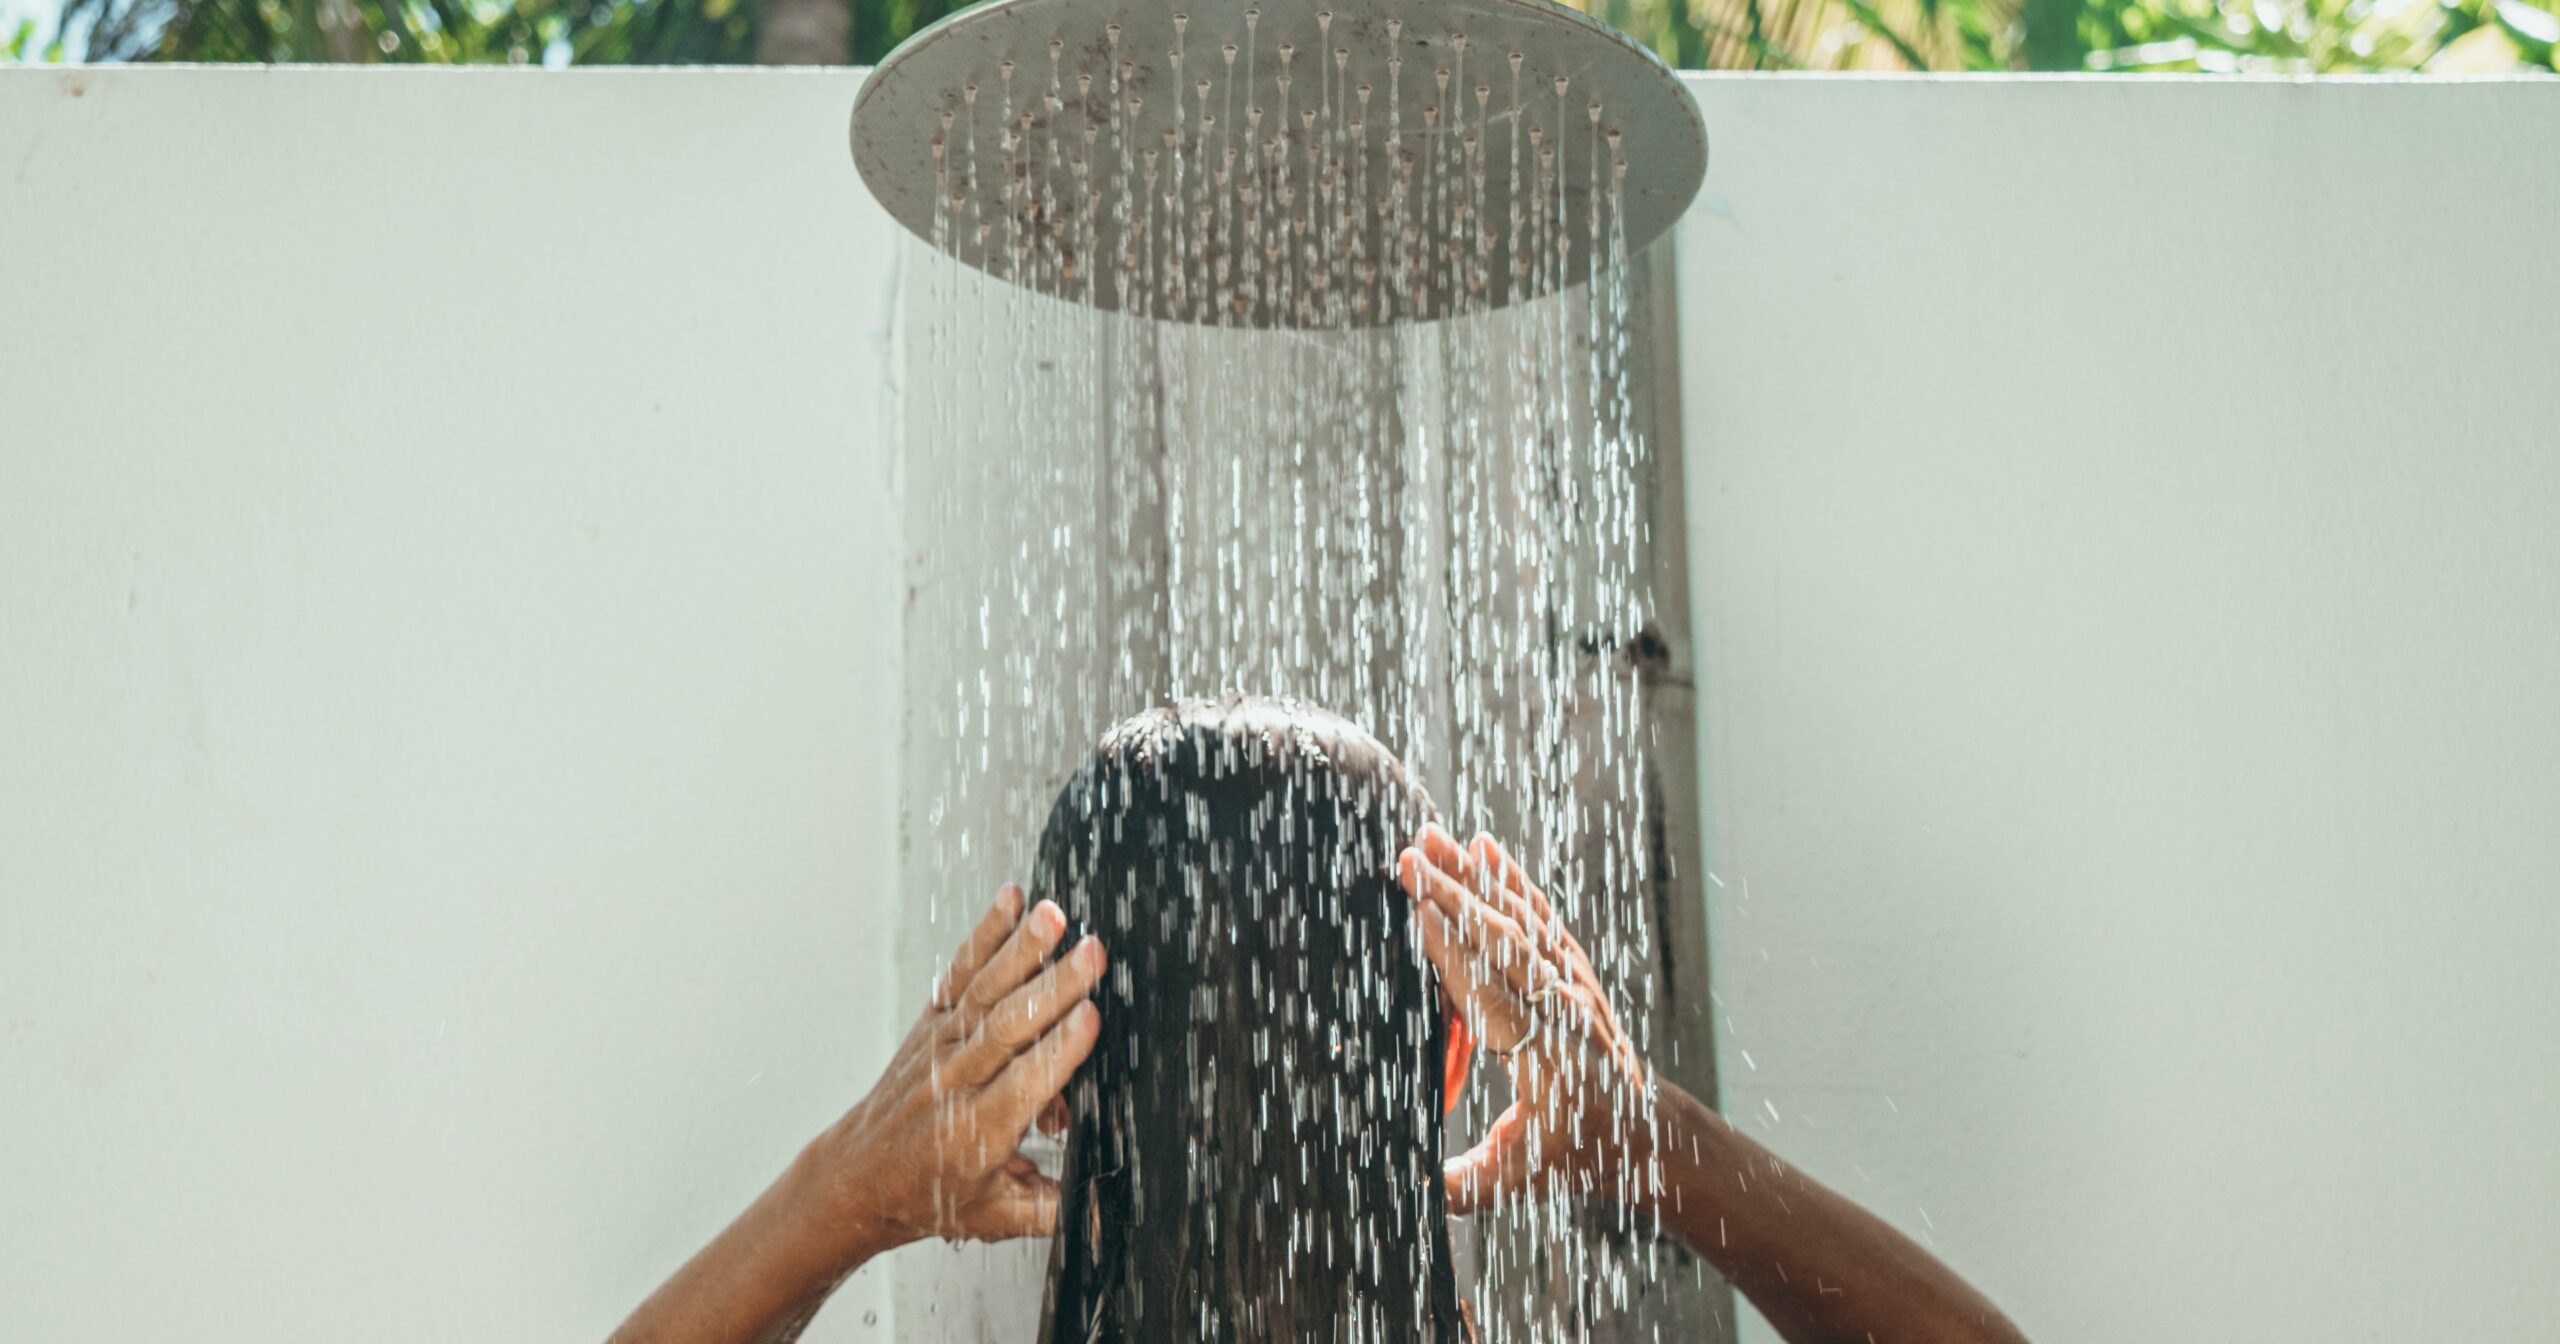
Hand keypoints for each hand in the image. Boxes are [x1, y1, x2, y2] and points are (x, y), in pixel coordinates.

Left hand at [804, 884, 1104, 1256]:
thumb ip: (1053, 1209)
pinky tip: (1010, 902)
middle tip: (1091, 953)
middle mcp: (958, 1082)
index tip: (1092, 1017)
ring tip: (1053, 915)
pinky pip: (961, 973)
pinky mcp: (933, 1023)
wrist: (858, 1178)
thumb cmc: (929, 1195)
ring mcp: (942, 1046)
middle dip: (1053, 987)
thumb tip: (1106, 1217)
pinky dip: (985, 934)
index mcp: (978, 1132)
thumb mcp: (995, 1216)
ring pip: (985, 991)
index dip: (1058, 1051)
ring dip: (1021, 949)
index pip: (1023, 1084)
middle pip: (1008, 1027)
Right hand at [1398, 825, 1650, 1213]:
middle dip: (1454, 896)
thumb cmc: (1574, 1153)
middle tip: (1409, 858)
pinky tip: (1485, 848)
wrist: (1642, 1130)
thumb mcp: (1517, 1179)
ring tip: (1434, 839)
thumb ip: (1462, 1186)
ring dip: (1475, 876)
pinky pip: (1539, 916)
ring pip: (1520, 920)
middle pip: (1502, 943)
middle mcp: (1560, 1009)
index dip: (1456, 954)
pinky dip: (1512, 880)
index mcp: (1544, 1057)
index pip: (1492, 995)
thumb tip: (1413, 1193)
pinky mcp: (1571, 969)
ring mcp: (1570, 983)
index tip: (1420, 913)